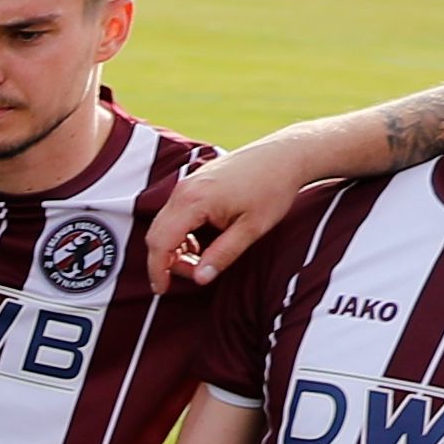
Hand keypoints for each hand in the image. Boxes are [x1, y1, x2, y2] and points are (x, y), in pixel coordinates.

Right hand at [149, 130, 330, 289]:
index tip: (162, 290)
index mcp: (194, 201)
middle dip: (168, 260)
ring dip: (175, 247)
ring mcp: (187, 183)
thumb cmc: (273, 188)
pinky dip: (180, 232)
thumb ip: (223, 254)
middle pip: (156, 235)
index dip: (157, 270)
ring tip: (204, 257)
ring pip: (164, 224)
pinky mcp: (193, 182)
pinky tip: (203, 240)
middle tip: (196, 272)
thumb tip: (200, 279)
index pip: (160, 243)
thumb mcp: (252, 228)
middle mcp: (183, 190)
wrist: (286, 154)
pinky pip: (174, 213)